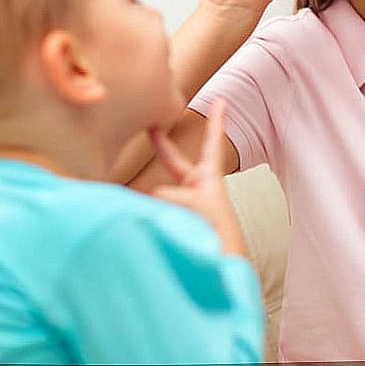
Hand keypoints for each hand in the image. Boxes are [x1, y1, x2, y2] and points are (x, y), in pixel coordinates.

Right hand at [147, 100, 246, 255]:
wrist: (220, 264)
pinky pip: (152, 211)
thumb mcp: (192, 201)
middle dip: (161, 144)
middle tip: (151, 124)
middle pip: (173, 160)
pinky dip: (151, 218)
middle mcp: (195, 188)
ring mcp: (182, 205)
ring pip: (158, 195)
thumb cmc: (215, 230)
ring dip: (160, 206)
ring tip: (175, 222)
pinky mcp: (171, 220)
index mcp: (210, 176)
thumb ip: (163, 193)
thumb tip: (140, 202)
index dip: (217, 120)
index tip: (223, 101)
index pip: (213, 141)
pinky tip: (149, 228)